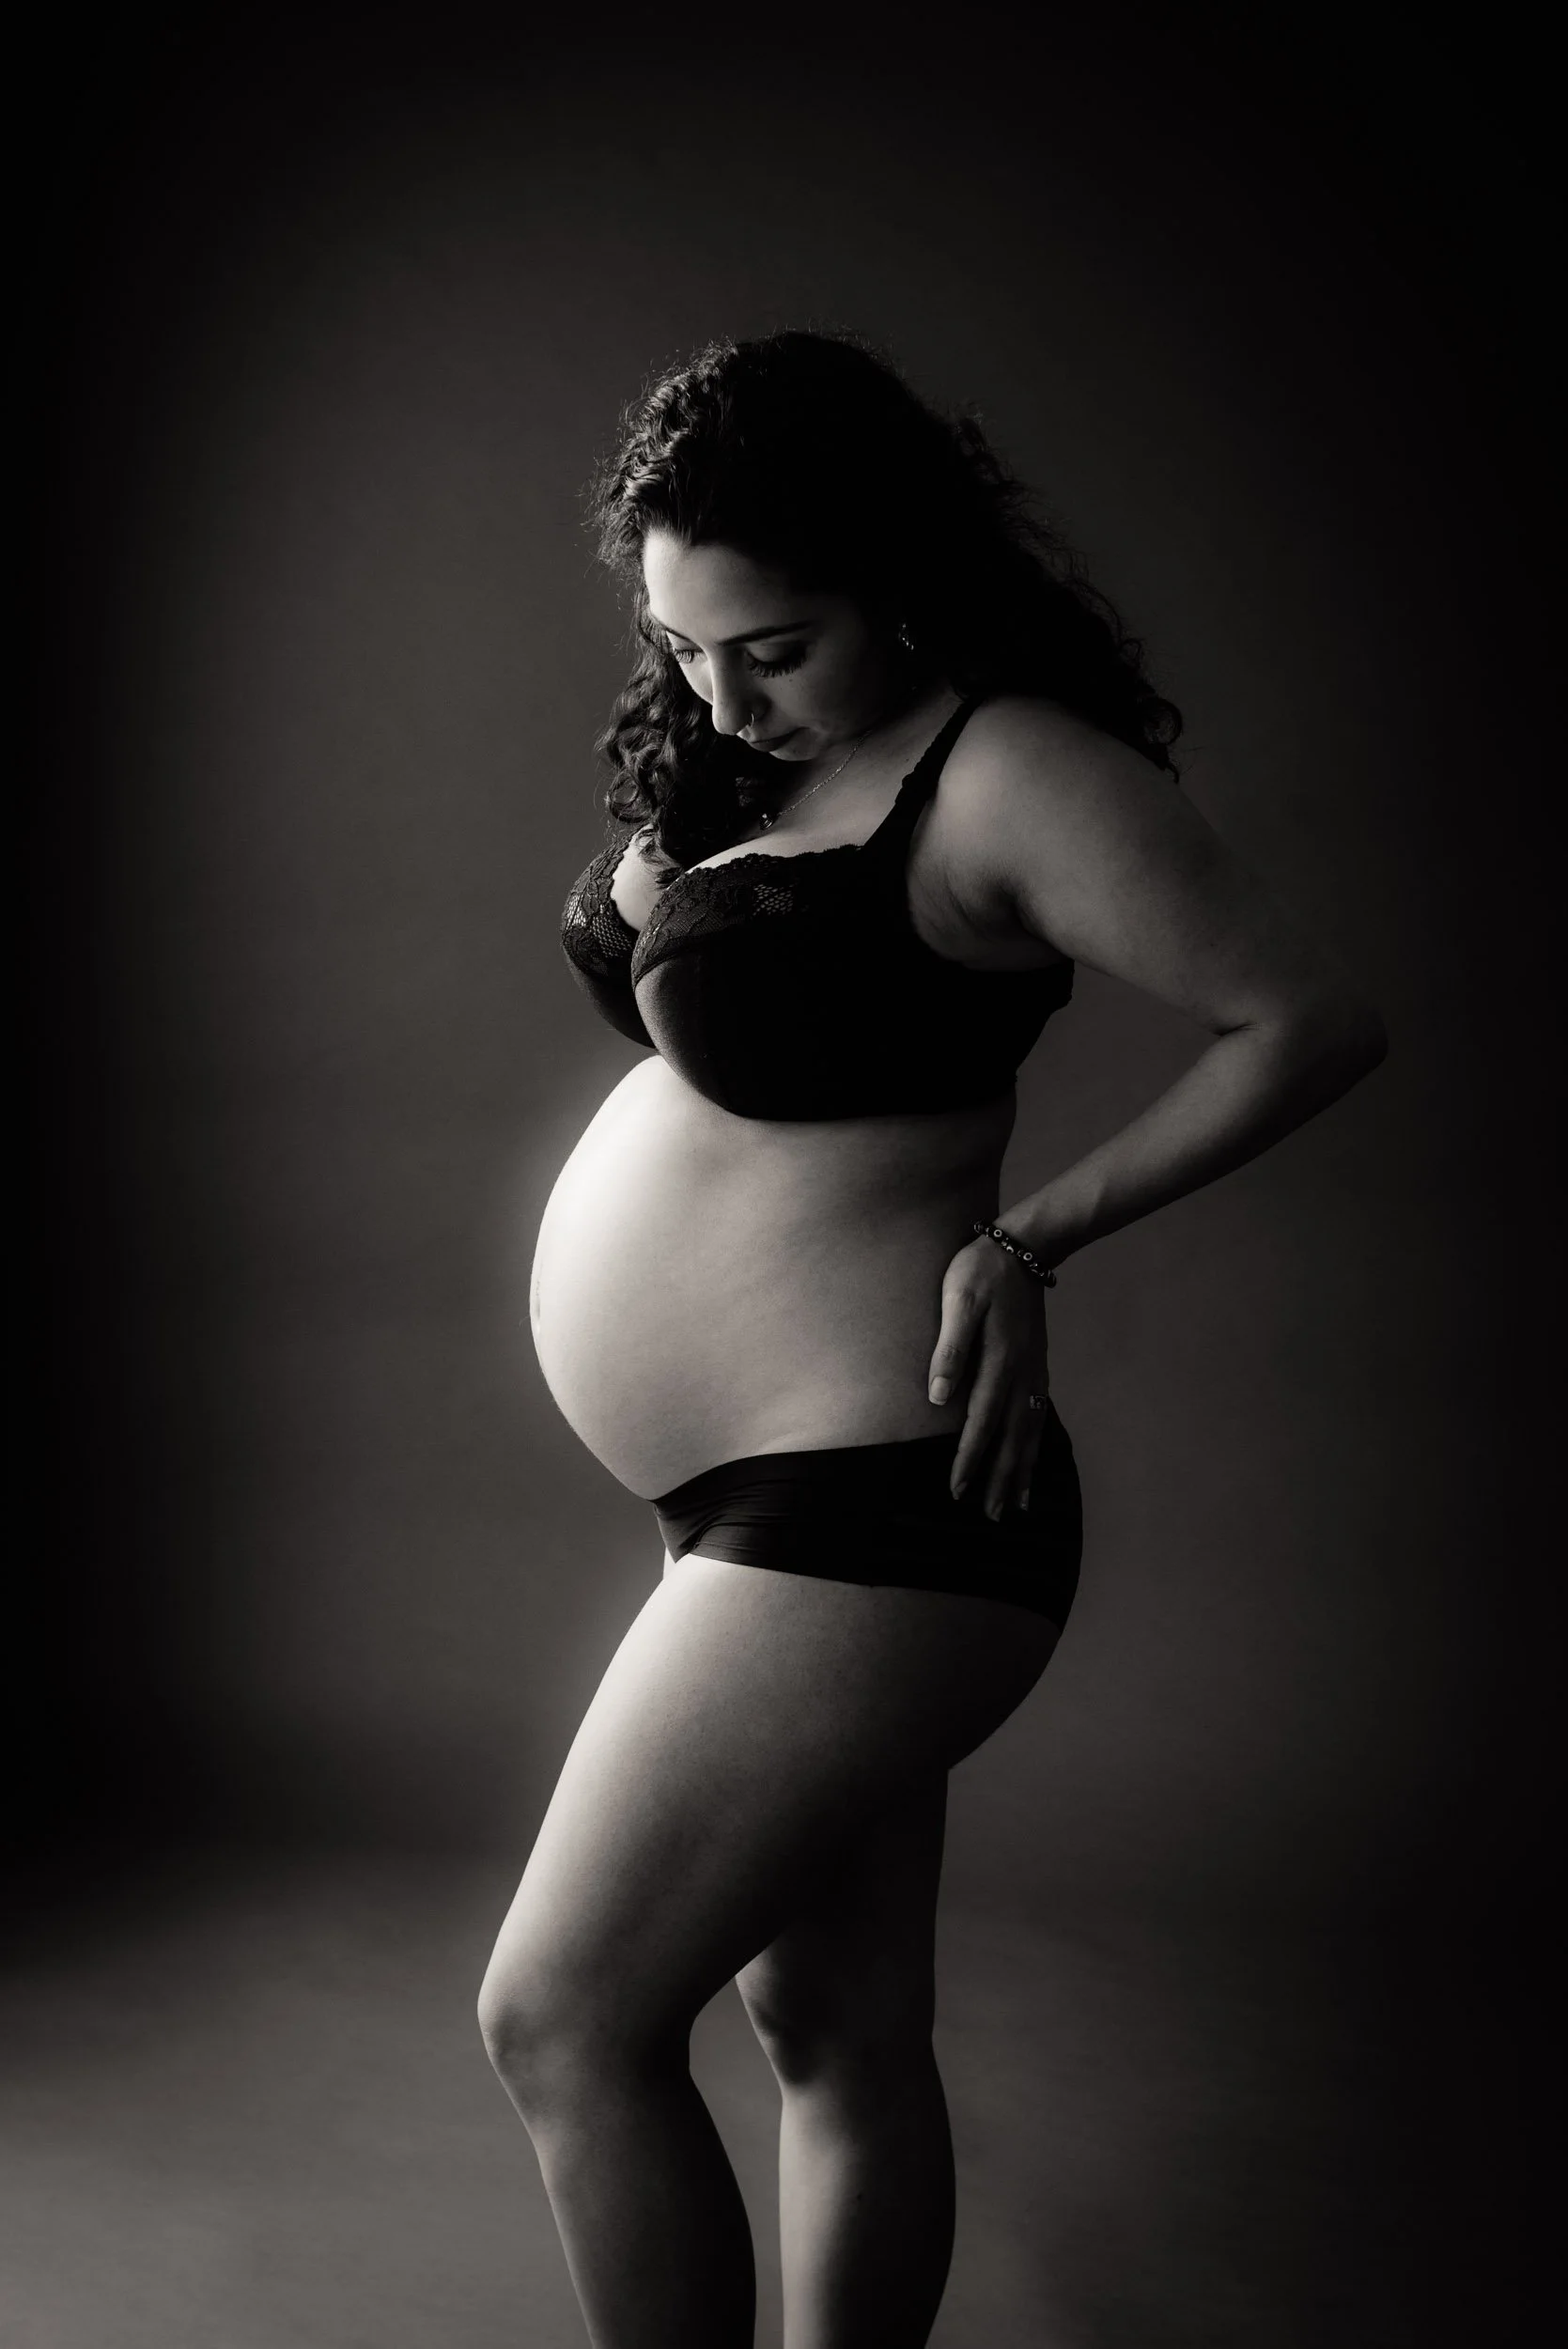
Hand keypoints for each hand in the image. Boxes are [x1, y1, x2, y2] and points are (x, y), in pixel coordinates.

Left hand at [928, 1235, 1051, 1516]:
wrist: (1024, 1245)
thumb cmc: (981, 1269)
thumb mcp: (958, 1298)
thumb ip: (949, 1346)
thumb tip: (938, 1396)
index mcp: (998, 1359)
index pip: (980, 1420)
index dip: (968, 1457)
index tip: (957, 1490)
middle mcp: (1021, 1372)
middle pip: (1010, 1436)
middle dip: (999, 1477)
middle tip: (990, 1516)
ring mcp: (1034, 1370)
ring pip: (1030, 1430)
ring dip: (1022, 1469)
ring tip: (1016, 1505)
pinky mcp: (1038, 1364)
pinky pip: (1040, 1413)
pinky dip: (1037, 1443)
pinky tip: (1033, 1459)